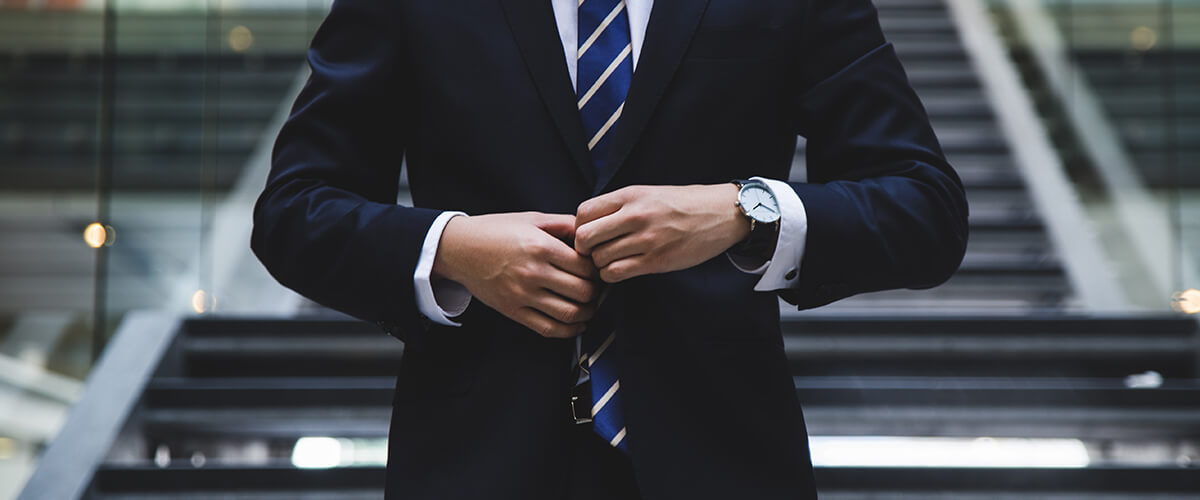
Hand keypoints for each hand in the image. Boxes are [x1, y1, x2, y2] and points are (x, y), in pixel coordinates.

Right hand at [433, 212, 601, 337]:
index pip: (585, 266)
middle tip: (596, 288)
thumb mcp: (532, 218)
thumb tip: (590, 232)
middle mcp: (533, 272)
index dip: (597, 269)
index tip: (597, 269)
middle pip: (583, 292)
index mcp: (541, 247)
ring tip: (589, 306)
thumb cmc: (495, 231)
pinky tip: (576, 324)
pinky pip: (548, 328)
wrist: (459, 248)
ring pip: (570, 314)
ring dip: (587, 313)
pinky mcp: (513, 310)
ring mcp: (523, 295)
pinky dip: (569, 331)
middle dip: (595, 292)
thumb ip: (564, 224)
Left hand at [575, 184, 750, 282]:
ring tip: (612, 260)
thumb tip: (587, 223)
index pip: (583, 212)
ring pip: (599, 259)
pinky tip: (622, 269)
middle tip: (595, 251)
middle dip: (585, 249)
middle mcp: (635, 215)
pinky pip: (616, 273)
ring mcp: (646, 239)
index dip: (579, 227)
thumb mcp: (648, 193)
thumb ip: (619, 206)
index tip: (590, 234)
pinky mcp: (656, 261)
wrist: (721, 214)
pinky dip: (612, 275)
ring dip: (600, 264)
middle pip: (584, 238)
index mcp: (630, 195)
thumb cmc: (683, 204)